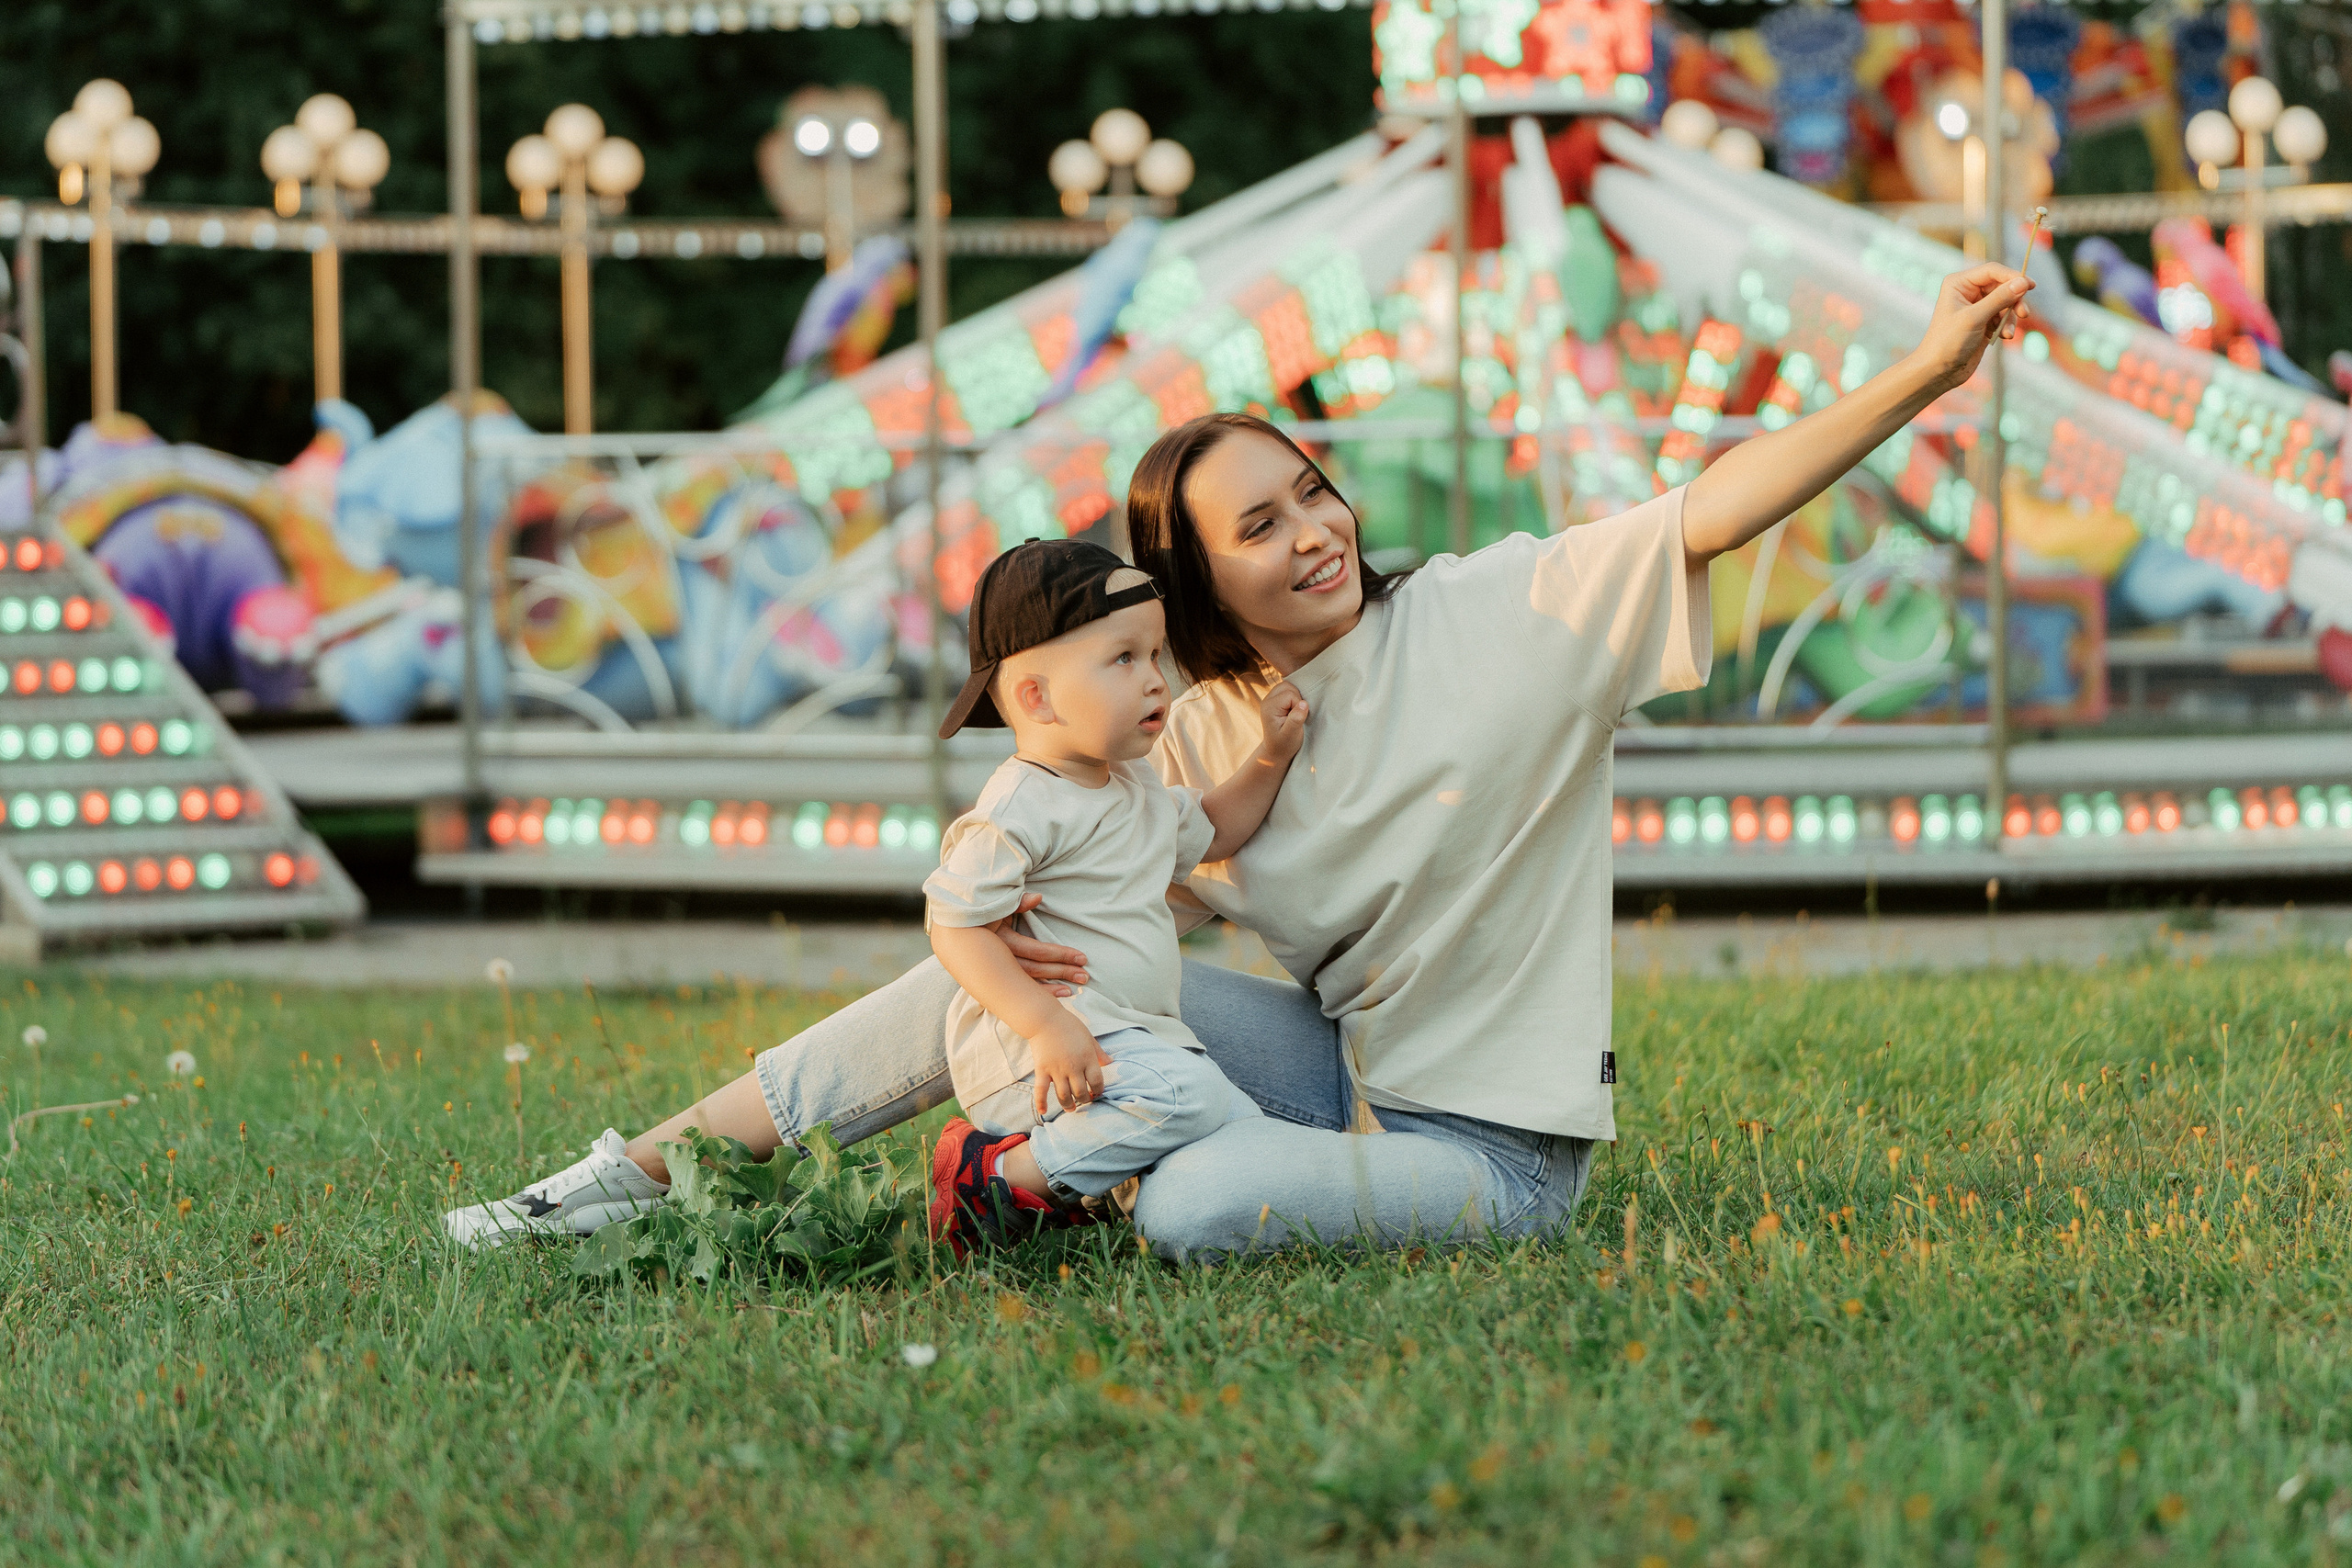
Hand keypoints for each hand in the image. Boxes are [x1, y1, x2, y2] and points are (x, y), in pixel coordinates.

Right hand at [986, 892, 1087, 996]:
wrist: (954, 928)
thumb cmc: (979, 911)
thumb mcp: (997, 905)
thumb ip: (1017, 902)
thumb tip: (1038, 896)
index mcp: (1001, 940)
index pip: (1037, 950)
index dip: (1060, 954)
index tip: (1082, 957)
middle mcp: (998, 959)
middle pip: (1036, 969)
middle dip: (1062, 972)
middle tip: (1085, 976)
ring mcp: (995, 971)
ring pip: (1028, 982)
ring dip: (1052, 987)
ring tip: (1075, 989)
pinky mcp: (995, 979)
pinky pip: (1020, 989)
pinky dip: (1038, 992)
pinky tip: (1057, 995)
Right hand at [1031, 1012, 1111, 1119]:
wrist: (1045, 1018)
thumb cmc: (1069, 1026)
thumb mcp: (1089, 1037)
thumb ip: (1099, 1052)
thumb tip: (1110, 1063)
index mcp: (1087, 1058)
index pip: (1097, 1082)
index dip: (1099, 1091)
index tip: (1097, 1093)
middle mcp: (1073, 1066)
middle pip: (1081, 1092)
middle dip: (1084, 1100)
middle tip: (1084, 1100)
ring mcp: (1057, 1069)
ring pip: (1064, 1095)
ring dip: (1068, 1105)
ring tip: (1071, 1108)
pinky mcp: (1042, 1070)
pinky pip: (1041, 1090)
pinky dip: (1041, 1103)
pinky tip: (1044, 1112)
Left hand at [1258, 680, 1308, 762]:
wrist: (1277, 750)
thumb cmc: (1284, 744)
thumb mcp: (1292, 734)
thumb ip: (1296, 719)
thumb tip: (1303, 703)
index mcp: (1269, 707)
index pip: (1290, 694)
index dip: (1298, 704)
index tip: (1296, 719)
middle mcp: (1267, 700)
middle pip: (1287, 686)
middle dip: (1297, 698)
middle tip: (1296, 715)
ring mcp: (1270, 699)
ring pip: (1288, 686)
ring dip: (1296, 697)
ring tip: (1294, 713)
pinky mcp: (1275, 700)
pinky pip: (1287, 690)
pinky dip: (1294, 697)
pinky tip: (1293, 710)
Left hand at [1908, 264, 2033, 397]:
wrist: (1938, 371)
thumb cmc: (1948, 342)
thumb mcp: (1974, 318)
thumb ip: (1999, 299)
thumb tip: (2023, 282)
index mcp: (1959, 283)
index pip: (1992, 271)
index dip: (2012, 276)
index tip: (2030, 286)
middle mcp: (1968, 291)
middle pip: (2002, 285)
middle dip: (2014, 300)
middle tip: (2024, 313)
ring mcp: (1977, 306)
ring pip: (2006, 302)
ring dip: (2011, 317)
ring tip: (2008, 333)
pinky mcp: (1984, 321)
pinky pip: (2003, 316)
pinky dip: (2007, 325)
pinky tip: (2004, 337)